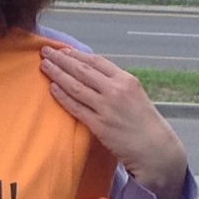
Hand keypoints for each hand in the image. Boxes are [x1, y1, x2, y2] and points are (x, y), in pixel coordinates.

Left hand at [42, 44, 189, 196]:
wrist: (155, 148)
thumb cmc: (144, 122)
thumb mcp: (135, 94)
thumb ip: (115, 83)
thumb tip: (92, 74)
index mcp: (126, 80)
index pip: (97, 61)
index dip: (77, 54)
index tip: (62, 49)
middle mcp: (116, 90)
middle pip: (82, 70)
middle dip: (62, 59)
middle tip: (46, 51)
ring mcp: (106, 108)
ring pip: (76, 87)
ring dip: (57, 74)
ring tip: (44, 66)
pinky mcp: (99, 126)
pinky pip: (76, 108)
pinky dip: (63, 97)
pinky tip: (52, 88)